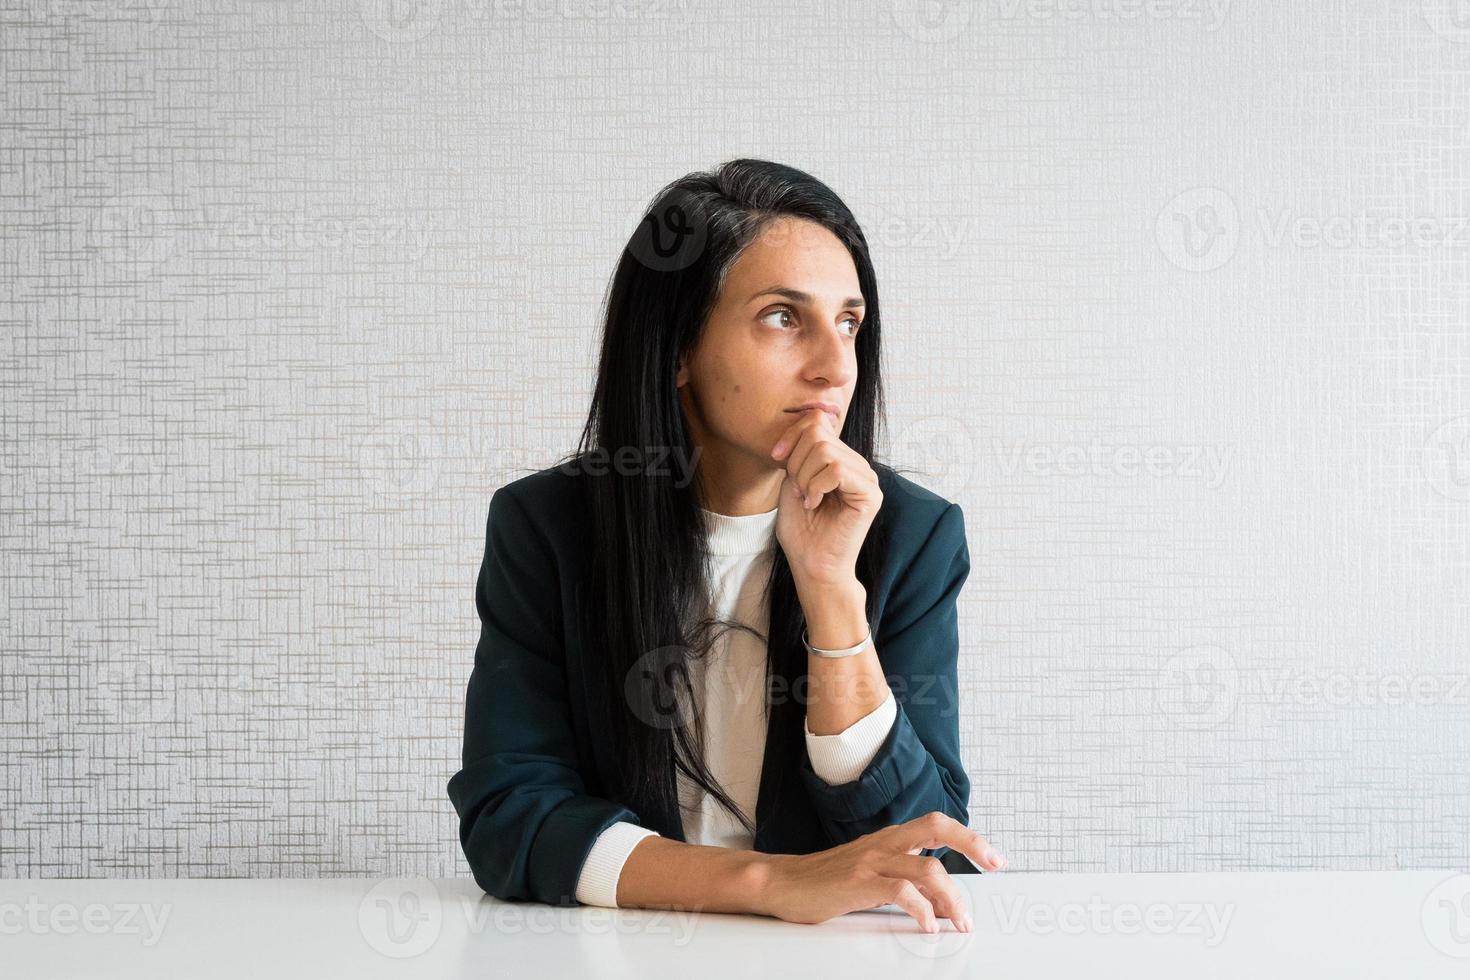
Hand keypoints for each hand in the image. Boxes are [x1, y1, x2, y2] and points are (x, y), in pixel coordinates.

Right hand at [754, 811, 1007, 930]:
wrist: (783, 883)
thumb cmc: (826, 880)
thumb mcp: (871, 874)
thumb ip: (906, 881)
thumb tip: (942, 902)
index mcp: (889, 838)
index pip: (936, 824)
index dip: (969, 836)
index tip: (994, 857)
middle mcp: (884, 843)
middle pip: (937, 827)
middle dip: (972, 844)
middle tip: (995, 865)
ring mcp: (872, 861)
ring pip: (926, 867)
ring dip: (951, 897)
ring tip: (959, 921)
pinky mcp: (859, 882)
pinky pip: (901, 891)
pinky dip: (921, 910)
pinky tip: (926, 926)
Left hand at [770, 408, 882, 587]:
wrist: (812, 565)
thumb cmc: (801, 530)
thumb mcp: (792, 480)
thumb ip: (800, 451)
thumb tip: (807, 422)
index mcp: (840, 459)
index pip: (818, 421)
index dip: (792, 435)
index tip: (776, 459)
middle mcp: (858, 464)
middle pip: (819, 435)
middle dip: (796, 463)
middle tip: (798, 490)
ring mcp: (867, 478)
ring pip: (826, 451)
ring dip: (805, 477)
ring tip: (807, 499)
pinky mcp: (871, 494)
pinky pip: (838, 470)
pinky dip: (817, 486)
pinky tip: (815, 504)